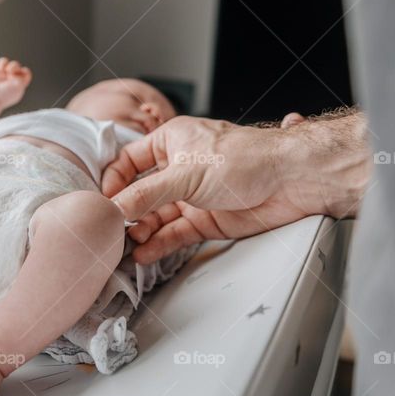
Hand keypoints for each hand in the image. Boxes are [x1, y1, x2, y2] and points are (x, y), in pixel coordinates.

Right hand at [0, 54, 32, 108]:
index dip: (24, 71)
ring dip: (2, 63)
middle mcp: (7, 80)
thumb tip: (14, 70)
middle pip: (14, 65)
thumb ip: (23, 76)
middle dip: (13, 65)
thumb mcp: (19, 86)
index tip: (21, 73)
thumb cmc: (4, 95)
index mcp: (16, 85)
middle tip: (8, 71)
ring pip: (3, 61)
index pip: (25, 74)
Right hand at [101, 115, 367, 263]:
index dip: (114, 182)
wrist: (291, 181)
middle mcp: (178, 168)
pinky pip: (175, 233)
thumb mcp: (186, 173)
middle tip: (112, 231)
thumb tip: (115, 208)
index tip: (103, 202)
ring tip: (127, 247)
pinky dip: (159, 244)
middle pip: (141, 193)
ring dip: (141, 232)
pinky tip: (144, 254)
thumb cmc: (246, 159)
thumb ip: (147, 194)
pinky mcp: (205, 220)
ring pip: (156, 217)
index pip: (129, 161)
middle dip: (126, 213)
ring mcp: (191, 196)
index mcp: (171, 141)